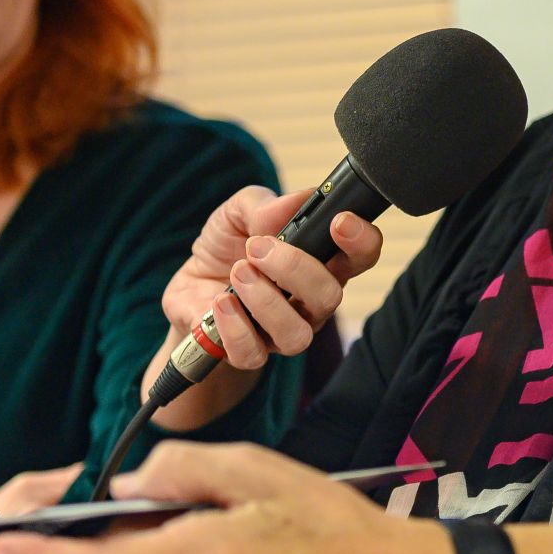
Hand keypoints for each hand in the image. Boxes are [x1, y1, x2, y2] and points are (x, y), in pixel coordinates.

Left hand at [161, 186, 382, 371]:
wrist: (191, 284)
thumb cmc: (226, 246)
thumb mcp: (237, 212)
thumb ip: (266, 205)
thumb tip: (299, 200)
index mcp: (321, 262)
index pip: (361, 256)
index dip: (361, 241)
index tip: (339, 221)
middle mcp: (310, 301)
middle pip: (330, 296)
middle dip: (294, 268)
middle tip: (257, 247)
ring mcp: (283, 331)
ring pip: (297, 334)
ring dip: (265, 300)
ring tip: (237, 272)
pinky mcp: (250, 352)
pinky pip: (253, 353)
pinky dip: (235, 326)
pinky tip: (220, 302)